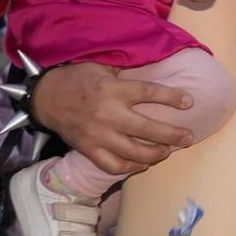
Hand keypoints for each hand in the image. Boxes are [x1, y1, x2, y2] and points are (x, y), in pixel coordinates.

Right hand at [31, 63, 193, 176]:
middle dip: (172, 134)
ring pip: (133, 151)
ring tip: (168, 151)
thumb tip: (157, 73)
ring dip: (156, 154)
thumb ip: (126, 74)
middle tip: (188, 137)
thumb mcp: (102, 67)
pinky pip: (113, 166)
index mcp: (112, 89)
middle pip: (146, 128)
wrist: (46, 98)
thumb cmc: (78, 79)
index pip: (149, 93)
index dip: (171, 98)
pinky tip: (144, 164)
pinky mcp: (88, 150)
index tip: (189, 102)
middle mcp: (107, 113)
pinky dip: (131, 167)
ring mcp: (97, 135)